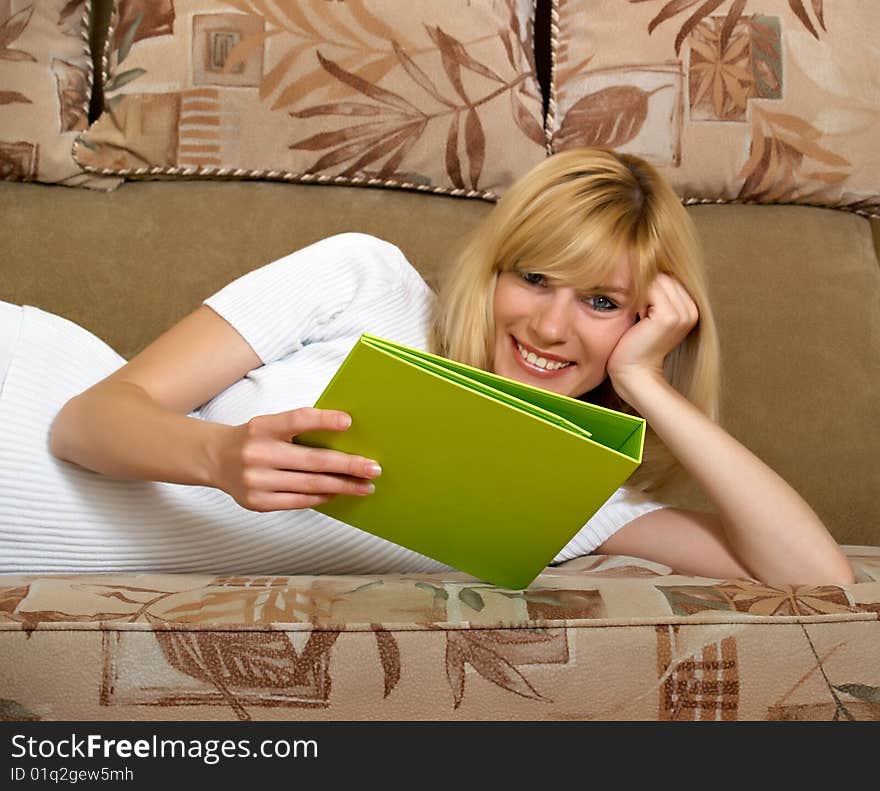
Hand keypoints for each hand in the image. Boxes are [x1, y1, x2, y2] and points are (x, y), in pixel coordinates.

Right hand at [212, 407, 381, 511]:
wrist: (215, 459)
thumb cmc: (254, 439)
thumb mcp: (269, 424)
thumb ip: (297, 428)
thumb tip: (344, 435)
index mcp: (262, 427)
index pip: (296, 420)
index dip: (323, 420)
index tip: (349, 422)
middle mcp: (257, 454)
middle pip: (312, 460)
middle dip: (348, 465)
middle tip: (373, 468)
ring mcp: (256, 481)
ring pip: (310, 485)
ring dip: (342, 486)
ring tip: (364, 486)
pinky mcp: (257, 502)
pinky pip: (298, 500)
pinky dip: (322, 496)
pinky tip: (338, 493)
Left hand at [607, 273, 698, 398]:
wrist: (634, 374)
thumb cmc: (635, 347)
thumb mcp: (650, 318)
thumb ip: (655, 297)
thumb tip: (644, 270)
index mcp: (690, 310)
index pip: (668, 278)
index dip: (650, 288)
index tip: (640, 310)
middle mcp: (691, 310)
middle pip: (664, 276)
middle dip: (646, 288)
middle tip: (637, 314)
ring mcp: (682, 313)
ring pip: (657, 280)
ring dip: (641, 293)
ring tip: (638, 316)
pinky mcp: (668, 316)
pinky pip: (649, 289)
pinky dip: (637, 299)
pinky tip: (636, 318)